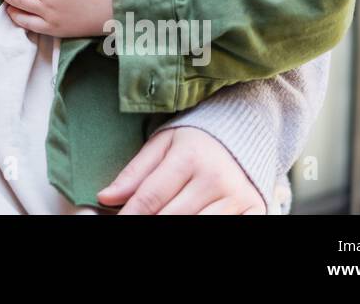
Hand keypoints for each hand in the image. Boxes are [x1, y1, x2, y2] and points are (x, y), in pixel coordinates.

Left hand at [97, 126, 266, 213]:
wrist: (245, 131)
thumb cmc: (195, 140)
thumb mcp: (162, 145)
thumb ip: (134, 172)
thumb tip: (105, 197)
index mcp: (189, 157)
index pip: (150, 197)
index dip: (129, 215)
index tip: (117, 221)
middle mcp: (215, 178)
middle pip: (171, 217)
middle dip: (149, 222)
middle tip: (134, 222)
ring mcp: (237, 197)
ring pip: (196, 226)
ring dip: (175, 227)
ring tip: (160, 218)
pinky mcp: (255, 209)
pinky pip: (228, 229)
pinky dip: (205, 228)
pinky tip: (190, 220)